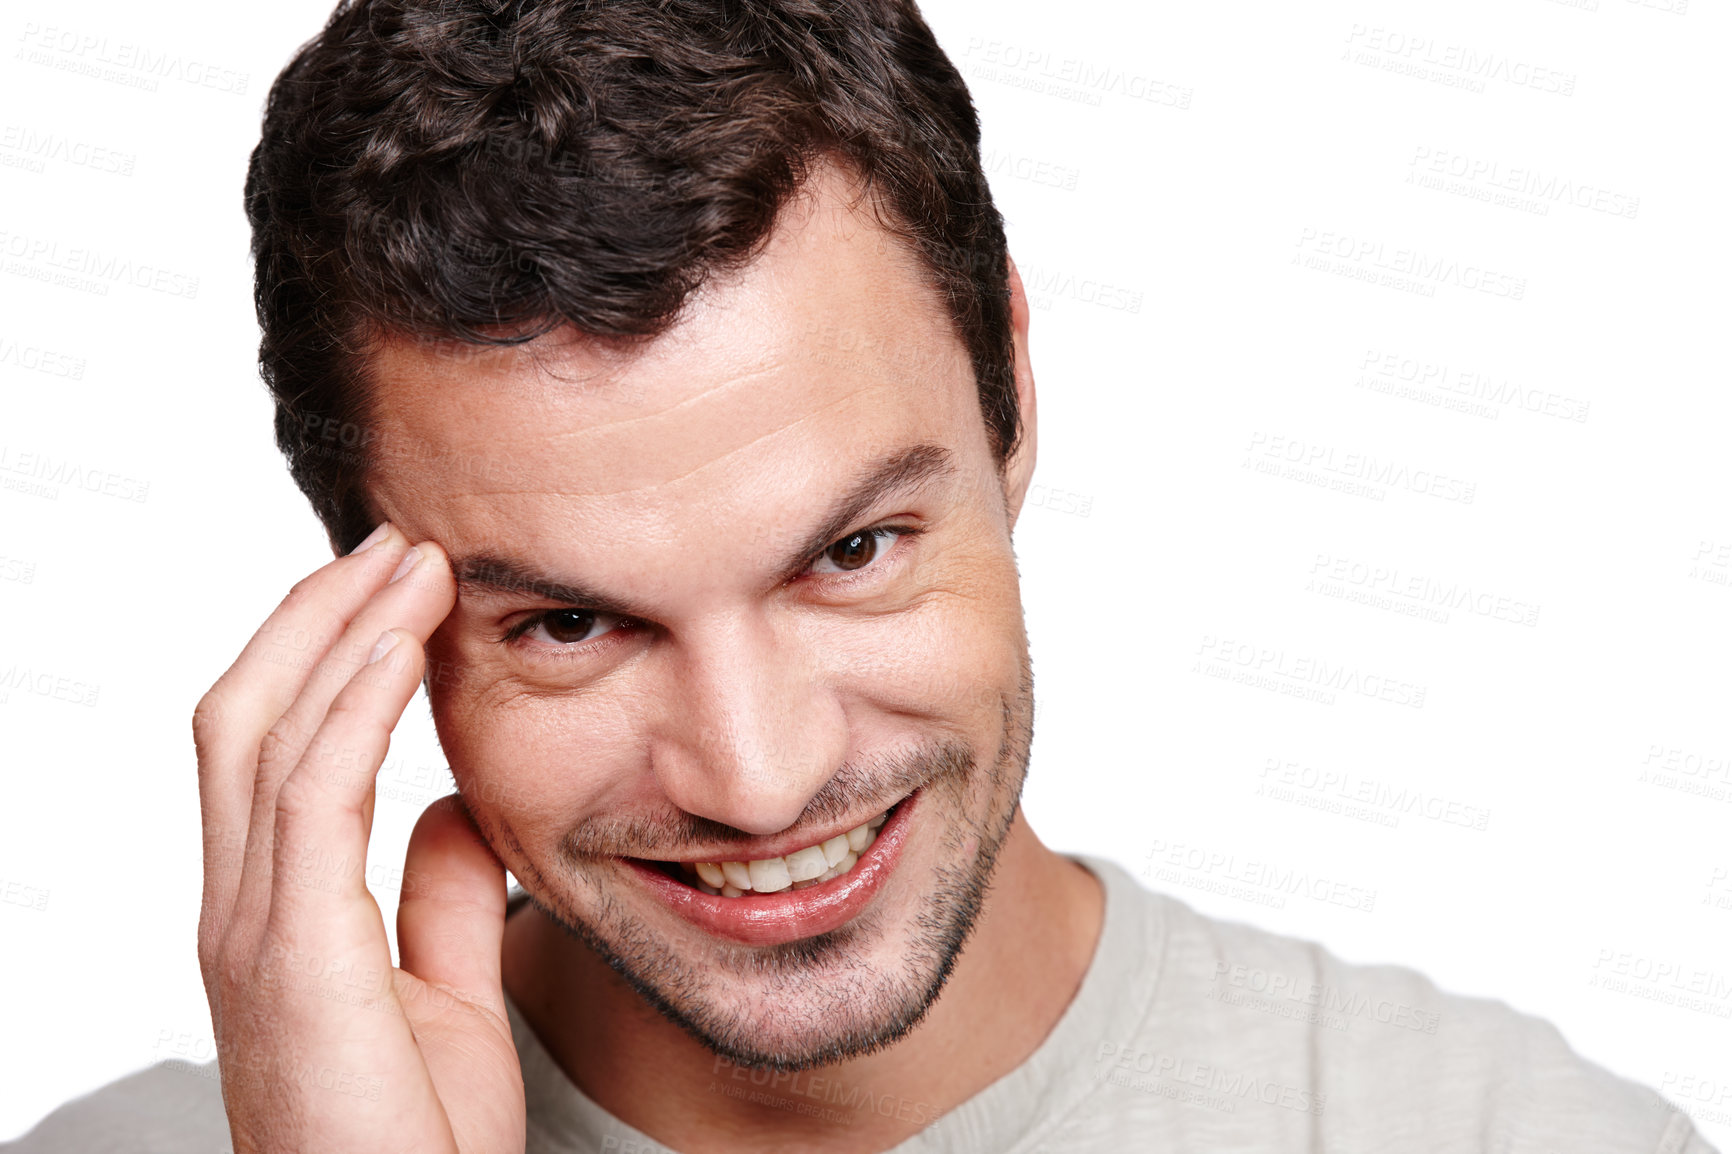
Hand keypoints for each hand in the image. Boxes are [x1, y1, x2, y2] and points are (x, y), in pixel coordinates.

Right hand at [192, 524, 523, 1152]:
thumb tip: (455, 804)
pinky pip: (313, 796)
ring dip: (338, 632)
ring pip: (264, 733)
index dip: (322, 654)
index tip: (397, 587)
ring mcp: (255, 929)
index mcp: (276, 912)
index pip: (272, 746)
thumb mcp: (441, 995)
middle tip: (397, 540)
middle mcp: (245, 908)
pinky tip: (400, 646)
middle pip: (247, 714)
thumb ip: (438, 898)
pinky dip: (349, 705)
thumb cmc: (409, 1143)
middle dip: (316, 615)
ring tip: (409, 559)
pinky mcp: (294, 955)